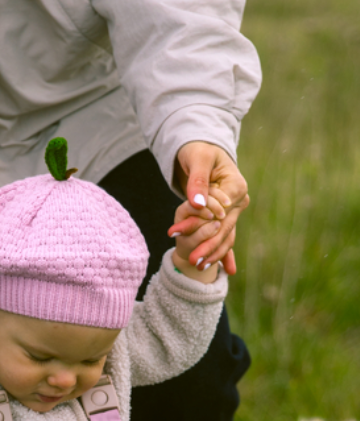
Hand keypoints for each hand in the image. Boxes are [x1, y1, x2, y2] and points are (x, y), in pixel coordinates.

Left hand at [174, 142, 249, 274]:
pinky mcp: (226, 216)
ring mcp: (234, 210)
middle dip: (207, 245)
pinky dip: (223, 252)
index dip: (201, 224)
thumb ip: (198, 182)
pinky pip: (225, 236)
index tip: (179, 234)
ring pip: (224, 235)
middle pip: (223, 227)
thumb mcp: (197, 160)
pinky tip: (227, 271)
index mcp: (236, 186)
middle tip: (193, 260)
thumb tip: (198, 204)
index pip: (219, 211)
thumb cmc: (199, 150)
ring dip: (213, 252)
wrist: (202, 149)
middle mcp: (239, 201)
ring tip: (198, 266)